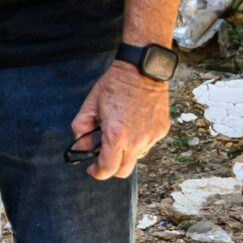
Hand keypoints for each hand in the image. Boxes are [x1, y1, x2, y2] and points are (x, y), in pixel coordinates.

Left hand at [70, 62, 171, 179]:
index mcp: (116, 135)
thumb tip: (81, 148)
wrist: (142, 69)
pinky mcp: (162, 131)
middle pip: (123, 171)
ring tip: (120, 133)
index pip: (107, 169)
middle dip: (111, 168)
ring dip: (126, 152)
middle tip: (103, 155)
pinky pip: (148, 144)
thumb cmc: (115, 85)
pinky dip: (138, 141)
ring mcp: (152, 137)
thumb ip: (81, 130)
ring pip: (137, 157)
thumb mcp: (90, 105)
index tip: (92, 168)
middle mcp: (137, 140)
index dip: (97, 173)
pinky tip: (133, 124)